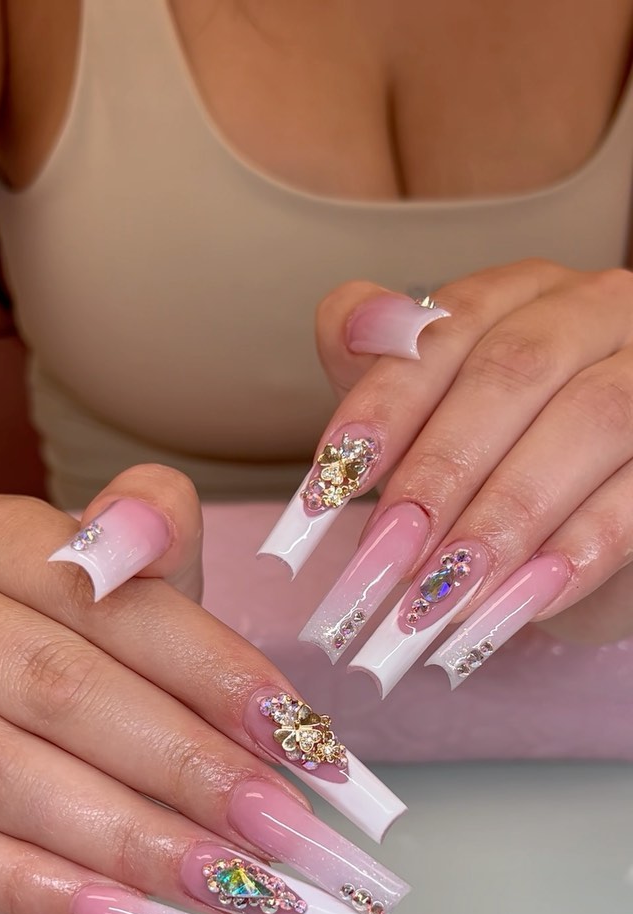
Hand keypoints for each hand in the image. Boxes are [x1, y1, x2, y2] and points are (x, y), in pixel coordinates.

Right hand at [0, 466, 409, 913]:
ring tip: (235, 888)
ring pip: (2, 779)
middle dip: (185, 770)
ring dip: (130, 843)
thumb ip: (153, 526)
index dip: (210, 671)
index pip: (108, 602)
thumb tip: (150, 532)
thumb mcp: (113, 557)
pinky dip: (42, 894)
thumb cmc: (56, 615)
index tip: (300, 737)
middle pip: (58, 692)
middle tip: (284, 832)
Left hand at [261, 260, 632, 694]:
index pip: (447, 326)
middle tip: (384, 555)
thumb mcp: (433, 424)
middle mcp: (597, 312)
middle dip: (440, 468)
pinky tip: (520, 602)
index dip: (386, 402)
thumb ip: (385, 373)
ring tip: (443, 593)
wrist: (596, 534)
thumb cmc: (503, 467)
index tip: (332, 477)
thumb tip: (351, 325)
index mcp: (523, 294)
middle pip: (516, 370)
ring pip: (589, 421)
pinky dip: (577, 552)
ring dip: (506, 516)